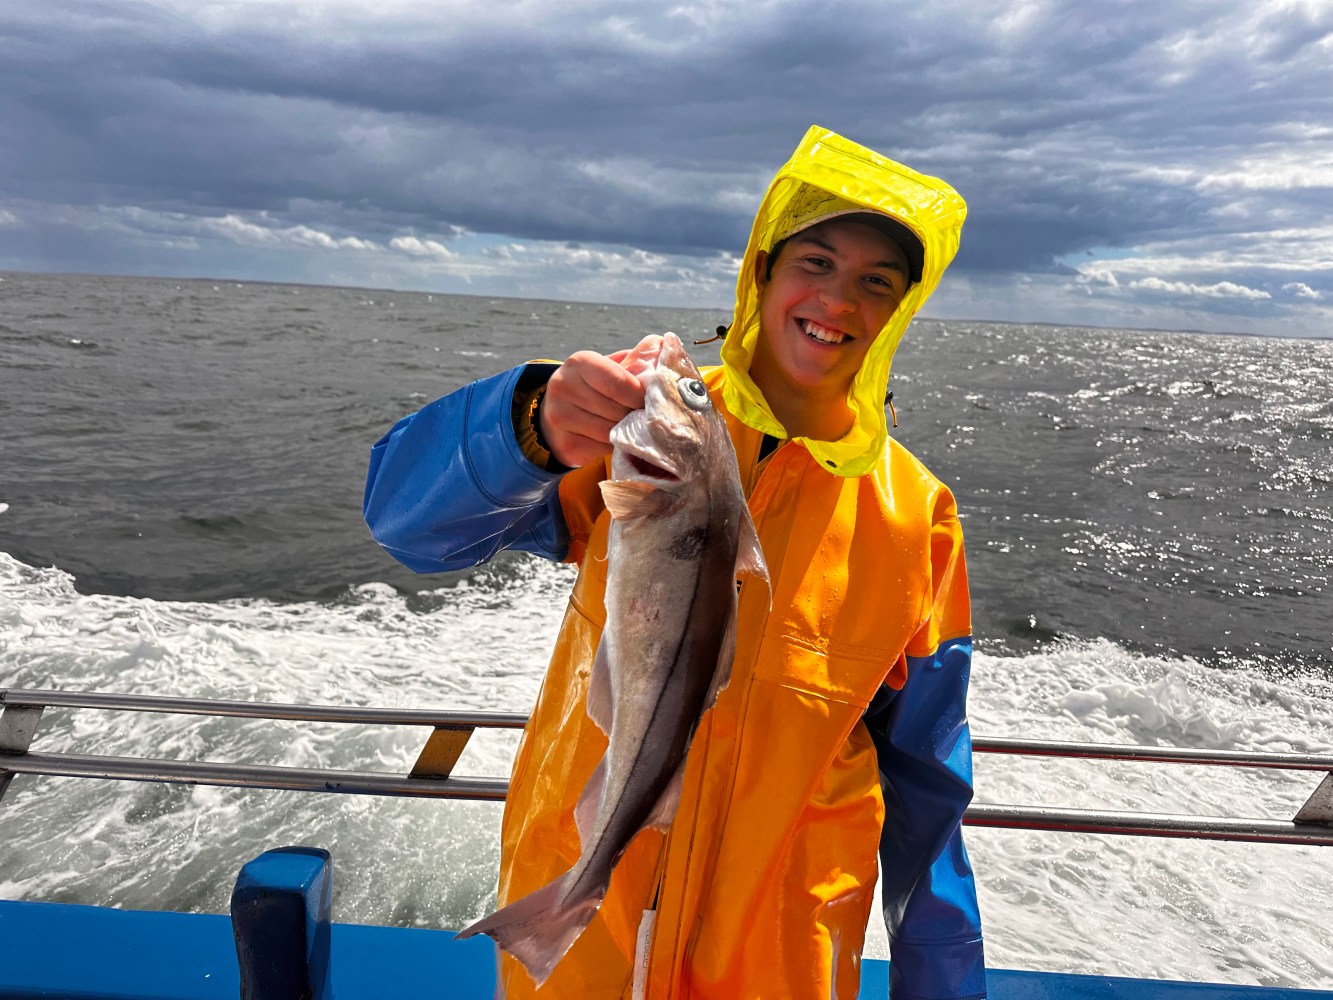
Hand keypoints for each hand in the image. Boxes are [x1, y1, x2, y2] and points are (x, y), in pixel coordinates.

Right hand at [540, 335, 661, 467]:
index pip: (617, 382)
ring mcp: (560, 417)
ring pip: (610, 431)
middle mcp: (564, 387)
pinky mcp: (564, 443)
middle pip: (616, 409)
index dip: (639, 395)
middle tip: (645, 417)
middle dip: (635, 415)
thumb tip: (663, 358)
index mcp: (579, 363)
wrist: (556, 412)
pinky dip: (615, 446)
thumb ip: (632, 363)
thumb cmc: (593, 387)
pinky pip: (602, 449)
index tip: (650, 401)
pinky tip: (616, 439)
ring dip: (626, 432)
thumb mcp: (607, 367)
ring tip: (632, 427)